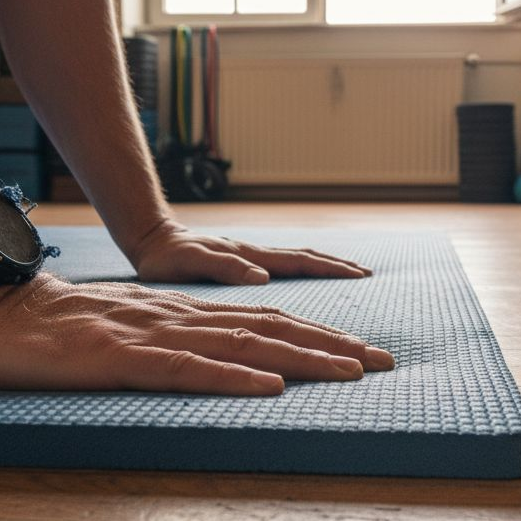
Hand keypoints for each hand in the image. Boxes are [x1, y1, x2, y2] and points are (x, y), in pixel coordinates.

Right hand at [0, 273, 394, 393]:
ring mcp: (152, 334)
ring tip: (351, 371)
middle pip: (269, 328)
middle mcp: (178, 317)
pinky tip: (269, 387)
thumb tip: (210, 362)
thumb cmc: (50, 331)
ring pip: (242, 345)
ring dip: (301, 359)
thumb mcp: (122, 335)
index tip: (362, 352)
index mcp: (181, 313)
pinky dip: (232, 378)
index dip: (317, 335)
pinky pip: (186, 369)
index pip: (263, 321)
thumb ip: (165, 344)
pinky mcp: (121, 357)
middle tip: (384, 360)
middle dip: (331, 344)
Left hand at [129, 219, 371, 284]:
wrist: (149, 240)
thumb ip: (225, 269)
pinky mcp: (243, 263)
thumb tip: (263, 278)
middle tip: (371, 276)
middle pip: (307, 258)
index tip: (361, 275)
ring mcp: (251, 257)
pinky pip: (283, 267)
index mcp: (249, 257)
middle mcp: (256, 255)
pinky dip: (306, 270)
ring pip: (298, 260)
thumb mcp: (190, 263)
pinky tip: (311, 281)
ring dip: (327, 266)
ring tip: (353, 273)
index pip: (300, 262)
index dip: (331, 270)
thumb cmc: (165, 257)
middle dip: (340, 267)